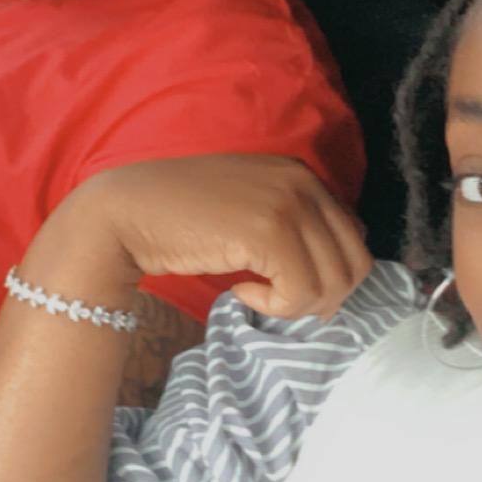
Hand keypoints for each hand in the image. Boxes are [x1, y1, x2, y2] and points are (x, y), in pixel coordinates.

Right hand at [42, 155, 373, 320]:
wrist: (126, 212)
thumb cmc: (180, 219)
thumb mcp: (249, 211)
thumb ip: (292, 228)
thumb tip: (335, 279)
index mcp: (302, 175)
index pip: (353, 237)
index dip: (329, 274)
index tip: (287, 286)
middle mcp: (303, 182)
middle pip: (355, 262)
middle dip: (323, 296)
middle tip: (278, 301)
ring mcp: (288, 203)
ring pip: (334, 282)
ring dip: (298, 304)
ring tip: (257, 296)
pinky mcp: (269, 230)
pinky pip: (302, 291)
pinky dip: (275, 306)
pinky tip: (239, 292)